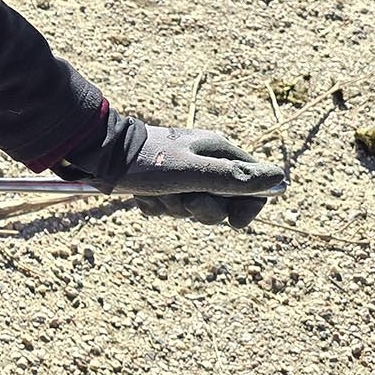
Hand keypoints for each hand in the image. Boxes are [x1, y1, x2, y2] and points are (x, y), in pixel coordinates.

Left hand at [115, 126, 284, 227]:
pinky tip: (142, 195)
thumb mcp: (191, 172)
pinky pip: (168, 207)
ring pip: (192, 208)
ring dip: (173, 208)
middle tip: (182, 199)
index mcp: (217, 151)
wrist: (95, 153)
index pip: (255, 183)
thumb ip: (233, 178)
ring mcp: (180, 172)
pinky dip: (155, 206)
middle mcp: (202, 160)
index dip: (249, 206)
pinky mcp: (158, 182)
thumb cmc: (144, 161)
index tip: (234, 222)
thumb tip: (279, 179)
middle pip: (223, 202)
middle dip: (202, 209)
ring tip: (156, 192)